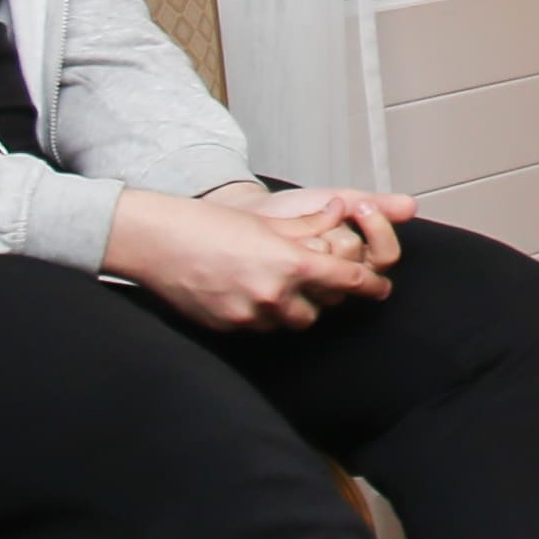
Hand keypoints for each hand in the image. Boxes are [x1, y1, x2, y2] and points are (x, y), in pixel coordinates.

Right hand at [111, 188, 394, 330]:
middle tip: (314, 282)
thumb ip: (310, 224)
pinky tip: (249, 294)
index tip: (379, 289)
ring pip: (289, 323)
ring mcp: (249, 315)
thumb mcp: (270, 220)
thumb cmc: (213, 224)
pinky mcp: (227, 326)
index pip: (348, 282)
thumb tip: (341, 212)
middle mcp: (274, 295)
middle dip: (322, 298)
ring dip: (292, 309)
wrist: (158, 242)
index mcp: (292, 264)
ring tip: (279, 287)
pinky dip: (262, 315)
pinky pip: (258, 327)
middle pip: (320, 310)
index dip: (369, 286)